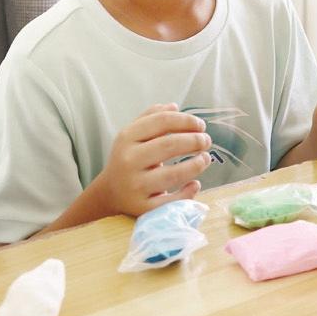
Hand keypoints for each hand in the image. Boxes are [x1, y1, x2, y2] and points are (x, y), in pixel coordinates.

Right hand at [97, 104, 214, 217]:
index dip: (186, 121)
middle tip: (206, 141)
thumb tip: (174, 106)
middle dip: (194, 141)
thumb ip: (151, 118)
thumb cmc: (128, 159)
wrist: (110, 193)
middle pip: (169, 146)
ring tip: (206, 159)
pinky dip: (187, 193)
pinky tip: (195, 184)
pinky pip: (171, 202)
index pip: (161, 121)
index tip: (201, 125)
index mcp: (127, 138)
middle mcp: (129, 161)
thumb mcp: (133, 135)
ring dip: (196, 165)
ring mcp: (135, 186)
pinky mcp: (143, 209)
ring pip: (172, 175)